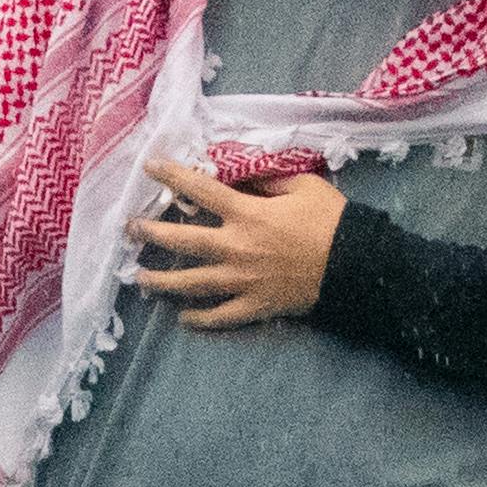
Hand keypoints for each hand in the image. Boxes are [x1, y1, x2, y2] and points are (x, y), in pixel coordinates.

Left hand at [130, 160, 342, 327]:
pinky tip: (183, 319)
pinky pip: (221, 316)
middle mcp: (236, 247)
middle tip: (129, 229)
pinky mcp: (255, 305)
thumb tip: (243, 174)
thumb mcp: (302, 185)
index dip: (172, 176)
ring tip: (140, 278)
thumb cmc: (332, 220)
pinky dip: (200, 319)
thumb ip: (268, 179)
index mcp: (247, 214)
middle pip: (182, 240)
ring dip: (162, 281)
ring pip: (192, 283)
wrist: (357, 265)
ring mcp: (242, 280)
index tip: (149, 168)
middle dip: (150, 233)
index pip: (200, 190)